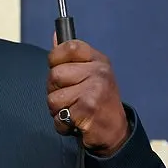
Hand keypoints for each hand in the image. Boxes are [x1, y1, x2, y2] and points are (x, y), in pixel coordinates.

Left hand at [47, 38, 129, 154]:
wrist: (114, 132)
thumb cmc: (97, 103)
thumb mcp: (88, 75)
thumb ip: (70, 58)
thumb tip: (56, 35)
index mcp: (97, 60)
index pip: (68, 47)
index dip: (56, 59)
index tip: (60, 71)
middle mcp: (98, 72)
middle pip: (54, 75)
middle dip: (55, 92)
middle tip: (70, 100)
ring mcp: (94, 90)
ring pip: (53, 98)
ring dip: (58, 111)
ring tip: (73, 112)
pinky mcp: (88, 109)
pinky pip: (58, 116)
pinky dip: (62, 125)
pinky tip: (75, 124)